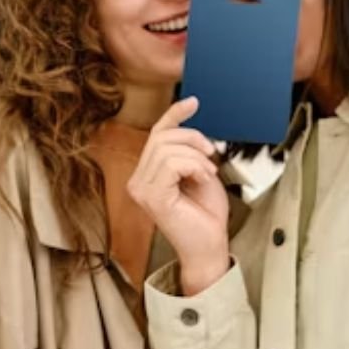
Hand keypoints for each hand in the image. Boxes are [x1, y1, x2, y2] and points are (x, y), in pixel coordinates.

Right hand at [128, 97, 230, 295]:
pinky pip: (172, 163)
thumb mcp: (199, 172)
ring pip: (167, 148)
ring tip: (207, 173)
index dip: (174, 115)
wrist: (210, 246)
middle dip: (192, 139)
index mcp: (147, 175)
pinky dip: (193, 166)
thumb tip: (188, 125)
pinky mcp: (151, 197)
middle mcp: (138, 181)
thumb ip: (189, 151)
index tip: (194, 102)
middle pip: (161, 137)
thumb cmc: (206, 216)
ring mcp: (141, 190)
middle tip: (211, 155)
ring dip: (196, 157)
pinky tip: (202, 179)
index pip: (156, 135)